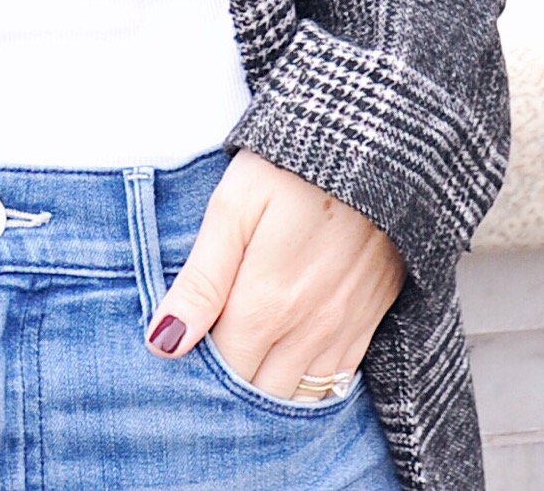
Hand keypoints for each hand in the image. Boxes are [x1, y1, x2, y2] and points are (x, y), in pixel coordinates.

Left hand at [148, 151, 400, 403]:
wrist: (380, 147)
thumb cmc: (294, 169)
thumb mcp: (234, 208)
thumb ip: (200, 281)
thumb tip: (163, 343)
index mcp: (264, 306)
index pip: (220, 374)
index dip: (194, 371)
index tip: (179, 351)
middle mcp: (307, 332)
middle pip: (258, 395)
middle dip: (229, 387)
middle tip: (206, 361)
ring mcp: (344, 330)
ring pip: (298, 397)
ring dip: (268, 391)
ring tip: (244, 363)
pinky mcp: (371, 321)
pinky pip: (336, 381)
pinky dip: (308, 383)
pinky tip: (287, 362)